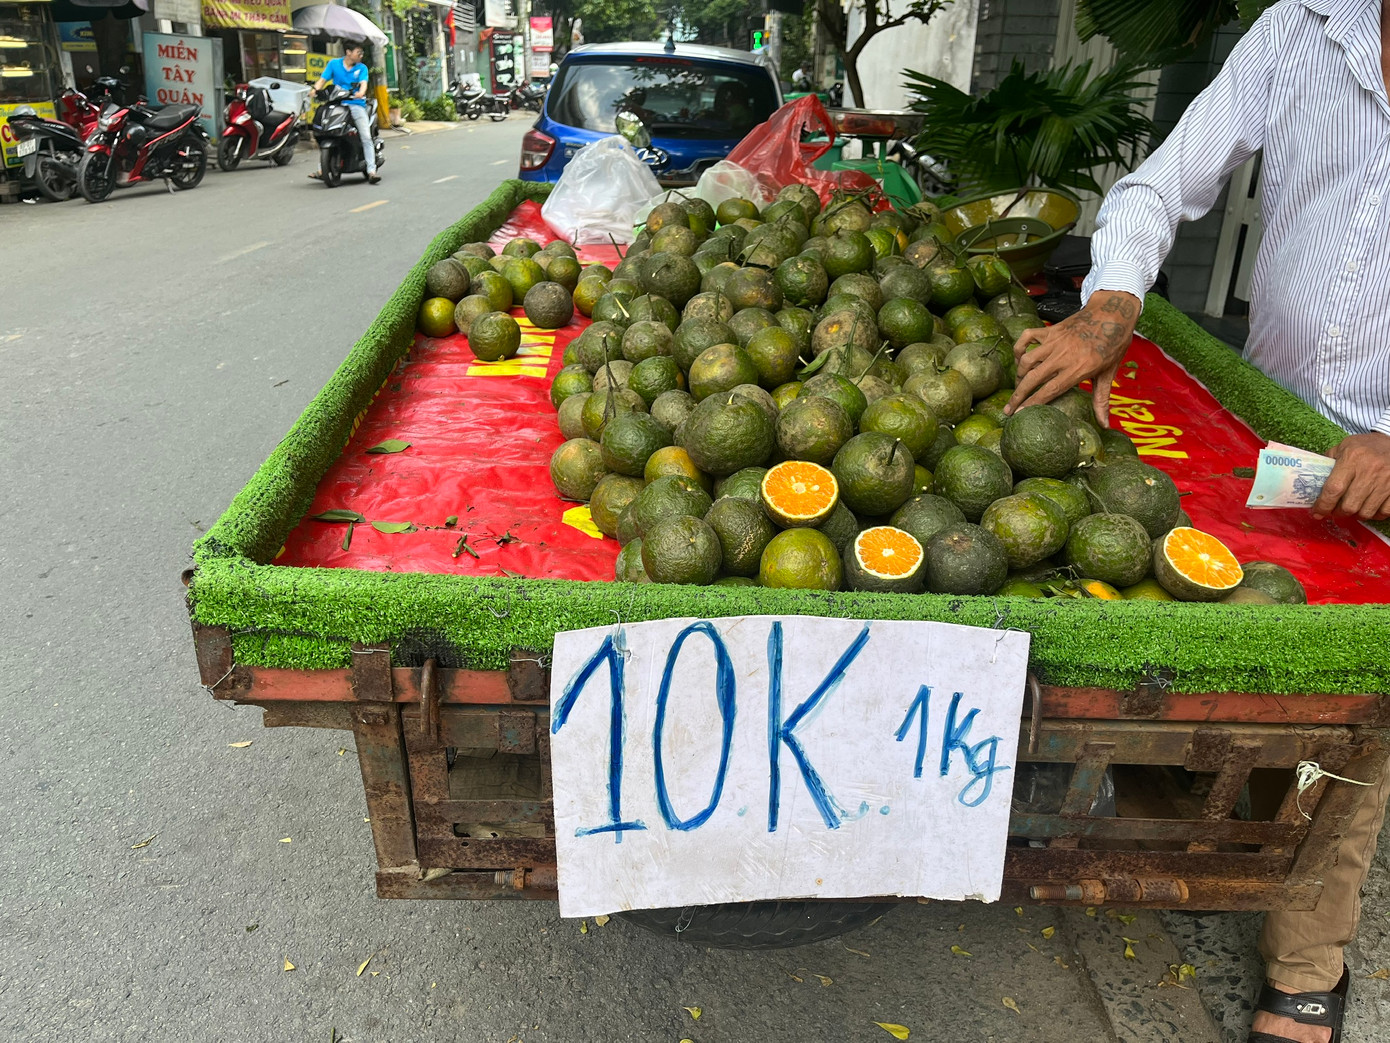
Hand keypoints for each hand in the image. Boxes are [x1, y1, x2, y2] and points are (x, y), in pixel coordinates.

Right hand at [1004, 290, 1141, 425]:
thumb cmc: (1113, 344)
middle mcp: (1063, 356)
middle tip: (1008, 408)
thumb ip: (1101, 400)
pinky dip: (1019, 348)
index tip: (1018, 413)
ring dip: (1019, 375)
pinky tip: (1020, 358)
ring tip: (1018, 386)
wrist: (1113, 313)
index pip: (1049, 390)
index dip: (1032, 403)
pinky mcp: (1050, 330)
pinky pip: (1026, 337)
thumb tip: (1105, 425)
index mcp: (1078, 368)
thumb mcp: (1109, 374)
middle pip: (1033, 378)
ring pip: (1026, 360)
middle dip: (1017, 395)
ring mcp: (1054, 341)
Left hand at [1312, 431, 1389, 519]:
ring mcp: (1386, 481)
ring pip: (1366, 512)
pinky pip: (1384, 512)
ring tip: (1351, 509)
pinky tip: (1369, 508)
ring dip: (1356, 515)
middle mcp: (1370, 470)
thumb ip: (1328, 462)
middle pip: (1349, 505)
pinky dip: (1375, 515)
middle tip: (1334, 510)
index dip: (1323, 505)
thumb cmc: (1366, 446)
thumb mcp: (1344, 446)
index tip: (1316, 512)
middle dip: (1338, 512)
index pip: (1334, 489)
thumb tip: (1312, 482)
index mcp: (1352, 458)